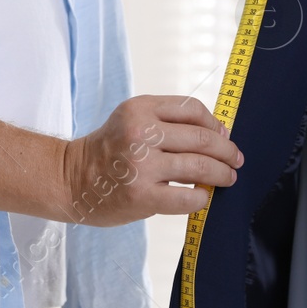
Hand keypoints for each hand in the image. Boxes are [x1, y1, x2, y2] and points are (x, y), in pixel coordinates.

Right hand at [59, 95, 242, 227]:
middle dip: (226, 151)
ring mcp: (140, 165)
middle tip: (235, 161)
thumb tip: (220, 133)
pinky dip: (201, 198)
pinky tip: (202, 198)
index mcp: (140, 109)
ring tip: (227, 179)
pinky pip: (186, 197)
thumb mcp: (132, 121)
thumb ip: (168, 122)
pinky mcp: (141, 195)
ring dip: (221, 175)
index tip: (224, 136)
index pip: (192, 109)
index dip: (215, 124)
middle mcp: (140, 133)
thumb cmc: (108, 150)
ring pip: (199, 166)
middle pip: (201, 138)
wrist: (71, 179)